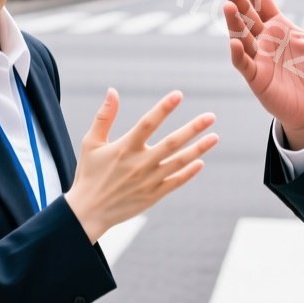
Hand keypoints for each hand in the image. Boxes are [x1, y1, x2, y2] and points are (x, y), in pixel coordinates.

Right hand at [63, 89, 216, 242]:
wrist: (88, 212)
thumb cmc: (89, 174)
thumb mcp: (91, 143)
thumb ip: (104, 117)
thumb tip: (112, 91)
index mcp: (125, 147)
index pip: (148, 123)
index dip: (164, 108)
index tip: (178, 94)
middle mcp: (140, 163)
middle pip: (172, 142)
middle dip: (193, 128)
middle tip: (211, 116)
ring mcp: (149, 180)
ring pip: (179, 162)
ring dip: (199, 149)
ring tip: (215, 137)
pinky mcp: (153, 195)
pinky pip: (176, 182)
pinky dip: (189, 172)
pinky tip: (200, 162)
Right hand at [221, 0, 303, 148]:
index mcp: (279, 25)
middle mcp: (264, 38)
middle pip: (247, 12)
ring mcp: (257, 57)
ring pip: (241, 35)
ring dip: (234, 21)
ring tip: (228, 5)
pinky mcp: (256, 77)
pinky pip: (243, 63)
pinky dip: (237, 52)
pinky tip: (233, 41)